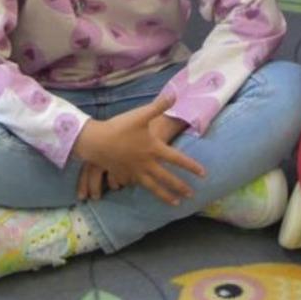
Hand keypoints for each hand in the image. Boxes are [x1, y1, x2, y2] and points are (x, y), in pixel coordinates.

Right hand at [72, 97, 205, 206]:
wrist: (97, 142)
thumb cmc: (120, 127)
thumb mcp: (141, 114)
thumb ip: (159, 106)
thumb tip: (175, 95)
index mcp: (154, 149)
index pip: (177, 159)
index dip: (191, 166)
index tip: (203, 174)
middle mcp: (147, 164)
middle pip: (167, 178)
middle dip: (181, 187)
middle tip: (191, 195)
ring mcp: (135, 172)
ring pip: (154, 187)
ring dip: (166, 196)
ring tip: (175, 203)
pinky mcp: (124, 174)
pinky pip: (138, 185)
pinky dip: (145, 190)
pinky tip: (148, 192)